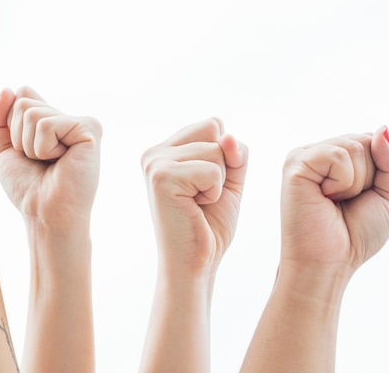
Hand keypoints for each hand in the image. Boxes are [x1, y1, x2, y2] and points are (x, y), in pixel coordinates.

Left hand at [0, 87, 101, 232]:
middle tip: (40, 161)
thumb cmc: (28, 186)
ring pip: (32, 113)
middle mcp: (70, 117)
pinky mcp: (90, 128)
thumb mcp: (3, 147)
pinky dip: (43, 148)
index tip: (27, 153)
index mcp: (55, 119)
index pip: (20, 95)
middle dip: (18, 136)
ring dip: (30, 145)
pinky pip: (46, 125)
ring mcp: (83, 121)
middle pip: (23, 102)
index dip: (11, 126)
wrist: (46, 213)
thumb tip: (10, 89)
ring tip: (50, 162)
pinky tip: (61, 161)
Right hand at [141, 118, 247, 275]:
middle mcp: (155, 151)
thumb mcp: (230, 179)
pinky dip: (214, 192)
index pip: (213, 124)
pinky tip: (195, 208)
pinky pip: (213, 171)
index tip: (206, 185)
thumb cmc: (210, 224)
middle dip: (223, 165)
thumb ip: (233, 152)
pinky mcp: (161, 177)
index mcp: (166, 149)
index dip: (225, 155)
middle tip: (202, 196)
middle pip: (215, 130)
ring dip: (218, 182)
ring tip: (197, 203)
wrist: (196, 263)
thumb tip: (226, 137)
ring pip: (216, 150)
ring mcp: (155, 163)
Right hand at [280, 126, 388, 272]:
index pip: (371, 140)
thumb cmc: (355, 235)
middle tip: (344, 202)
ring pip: (354, 146)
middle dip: (369, 176)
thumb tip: (381, 130)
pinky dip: (342, 181)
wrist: (329, 262)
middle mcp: (317, 152)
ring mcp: (303, 156)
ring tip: (333, 201)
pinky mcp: (295, 164)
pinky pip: (338, 156)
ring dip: (355, 182)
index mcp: (334, 157)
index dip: (378, 171)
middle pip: (365, 140)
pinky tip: (324, 196)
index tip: (358, 198)